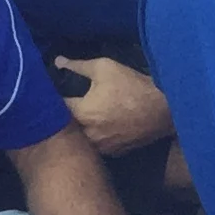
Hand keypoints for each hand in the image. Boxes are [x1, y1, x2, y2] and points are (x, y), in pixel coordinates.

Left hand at [53, 57, 171, 156]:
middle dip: (61, 116)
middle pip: (65, 127)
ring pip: (79, 139)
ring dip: (76, 129)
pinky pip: (95, 146)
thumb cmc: (132, 85)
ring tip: (77, 115)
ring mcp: (101, 147)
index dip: (51, 98)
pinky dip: (92, 138)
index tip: (50, 91)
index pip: (56, 108)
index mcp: (82, 113)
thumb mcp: (104, 67)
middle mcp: (88, 134)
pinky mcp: (113, 153)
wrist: (164, 109)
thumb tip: (57, 61)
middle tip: (61, 104)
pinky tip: (96, 126)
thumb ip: (77, 65)